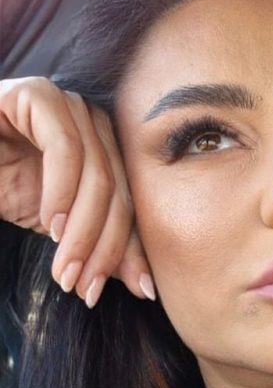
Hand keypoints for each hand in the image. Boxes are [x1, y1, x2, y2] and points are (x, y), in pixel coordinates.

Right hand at [0, 77, 154, 307]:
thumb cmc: (2, 188)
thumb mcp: (57, 228)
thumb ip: (100, 247)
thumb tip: (145, 286)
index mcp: (106, 149)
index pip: (131, 200)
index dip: (132, 248)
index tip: (137, 291)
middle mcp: (93, 122)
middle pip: (118, 190)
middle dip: (104, 248)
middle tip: (84, 288)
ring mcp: (68, 104)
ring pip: (96, 175)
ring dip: (82, 231)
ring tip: (65, 270)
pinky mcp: (37, 95)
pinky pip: (63, 149)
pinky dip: (61, 192)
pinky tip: (50, 225)